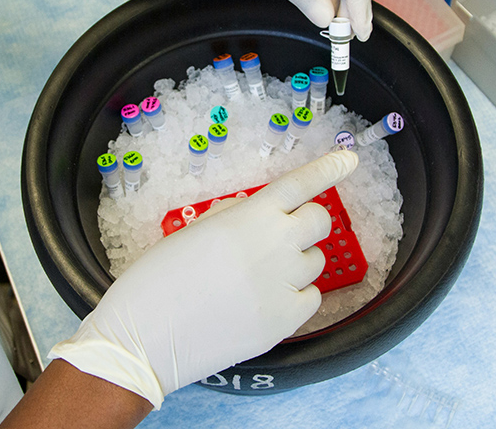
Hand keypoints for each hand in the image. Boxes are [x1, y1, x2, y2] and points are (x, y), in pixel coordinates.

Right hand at [48, 150, 358, 407]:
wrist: (146, 337)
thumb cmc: (157, 280)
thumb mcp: (193, 231)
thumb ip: (233, 217)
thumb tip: (257, 214)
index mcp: (249, 216)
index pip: (302, 183)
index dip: (328, 168)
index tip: (349, 158)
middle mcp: (275, 244)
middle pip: (320, 221)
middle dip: (306, 222)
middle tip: (284, 235)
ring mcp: (284, 283)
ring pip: (315, 261)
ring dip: (297, 261)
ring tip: (260, 276)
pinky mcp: (286, 320)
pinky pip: (311, 298)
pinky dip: (296, 296)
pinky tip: (266, 300)